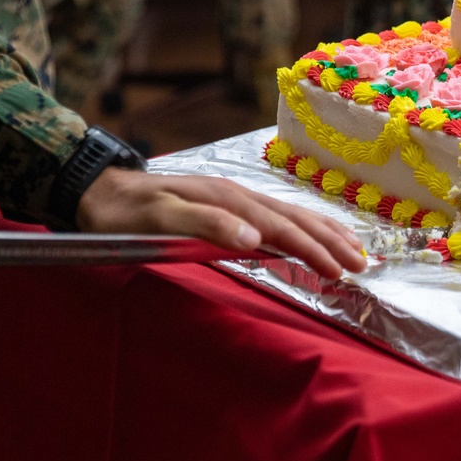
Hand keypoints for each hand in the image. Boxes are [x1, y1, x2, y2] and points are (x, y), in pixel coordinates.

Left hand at [76, 168, 366, 280]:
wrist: (99, 190)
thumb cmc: (123, 213)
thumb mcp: (156, 219)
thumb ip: (204, 225)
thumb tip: (254, 238)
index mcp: (226, 199)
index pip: (279, 227)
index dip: (312, 248)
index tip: (340, 270)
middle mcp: (236, 195)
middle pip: (293, 218)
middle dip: (330, 241)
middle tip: (361, 265)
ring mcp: (232, 198)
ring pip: (289, 214)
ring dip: (322, 231)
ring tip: (353, 247)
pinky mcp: (226, 205)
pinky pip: (274, 214)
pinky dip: (301, 224)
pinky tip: (310, 230)